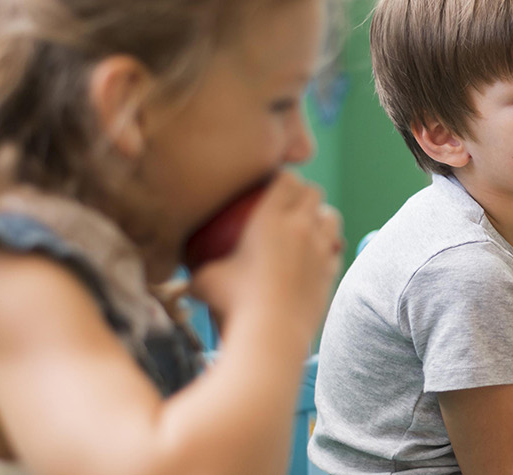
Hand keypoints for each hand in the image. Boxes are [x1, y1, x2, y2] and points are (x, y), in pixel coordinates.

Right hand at [189, 171, 342, 333]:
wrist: (273, 335)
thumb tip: (176, 270)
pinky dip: (328, 249)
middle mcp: (301, 227)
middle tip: (289, 205)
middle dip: (303, 193)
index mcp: (271, 218)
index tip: (272, 187)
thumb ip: (197, 268)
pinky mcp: (332, 272)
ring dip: (321, 217)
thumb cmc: (234, 304)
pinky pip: (335, 250)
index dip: (282, 178)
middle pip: (314, 193)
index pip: (287, 179)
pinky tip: (316, 259)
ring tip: (308, 227)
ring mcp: (321, 249)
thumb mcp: (205, 281)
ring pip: (332, 217)